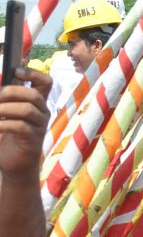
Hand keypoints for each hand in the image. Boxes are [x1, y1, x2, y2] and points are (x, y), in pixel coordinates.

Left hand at [0, 68, 51, 184]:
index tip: (15, 72)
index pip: (45, 82)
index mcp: (38, 102)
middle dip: (11, 92)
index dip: (33, 73)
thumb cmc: (8, 136)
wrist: (15, 165)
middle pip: (33, 94)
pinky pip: (19, 126)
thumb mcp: (6, 114)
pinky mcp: (33, 139)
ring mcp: (40, 126)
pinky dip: (2, 125)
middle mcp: (43, 112)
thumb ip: (4, 100)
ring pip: (27, 109)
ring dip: (4, 109)